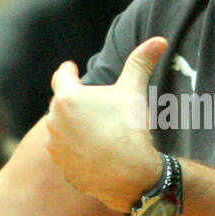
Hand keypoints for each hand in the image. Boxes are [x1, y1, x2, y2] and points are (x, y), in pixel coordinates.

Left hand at [45, 37, 166, 211]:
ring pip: (61, 130)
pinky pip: (67, 154)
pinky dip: (76, 150)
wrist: (132, 175)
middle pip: (61, 104)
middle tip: (91, 102)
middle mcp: (54, 121)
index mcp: (68, 98)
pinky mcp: (63, 168)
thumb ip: (141, 62)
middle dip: (73, 101)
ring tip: (93, 128)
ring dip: (72, 126)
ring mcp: (56, 147)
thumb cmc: (131, 128)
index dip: (68, 70)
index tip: (72, 68)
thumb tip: (159, 40)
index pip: (61, 76)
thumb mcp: (135, 91)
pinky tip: (93, 151)